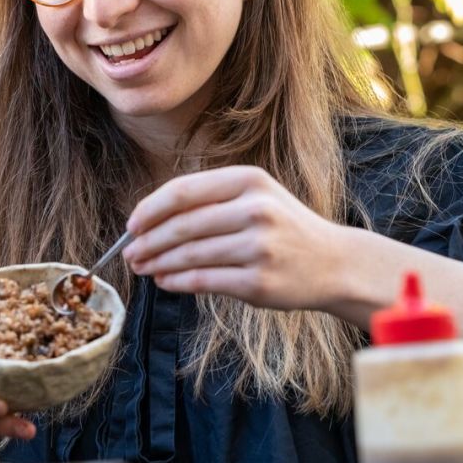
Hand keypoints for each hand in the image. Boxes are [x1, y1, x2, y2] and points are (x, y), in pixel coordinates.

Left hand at [123, 166, 349, 310]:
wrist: (333, 263)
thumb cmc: (283, 229)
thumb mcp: (255, 197)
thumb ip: (209, 201)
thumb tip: (149, 221)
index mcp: (248, 180)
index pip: (183, 191)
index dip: (150, 208)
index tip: (132, 224)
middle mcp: (255, 209)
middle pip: (182, 225)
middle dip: (147, 241)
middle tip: (129, 253)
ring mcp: (259, 247)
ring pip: (189, 255)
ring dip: (158, 263)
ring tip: (143, 268)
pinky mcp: (259, 282)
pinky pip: (204, 281)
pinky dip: (177, 282)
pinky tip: (165, 282)